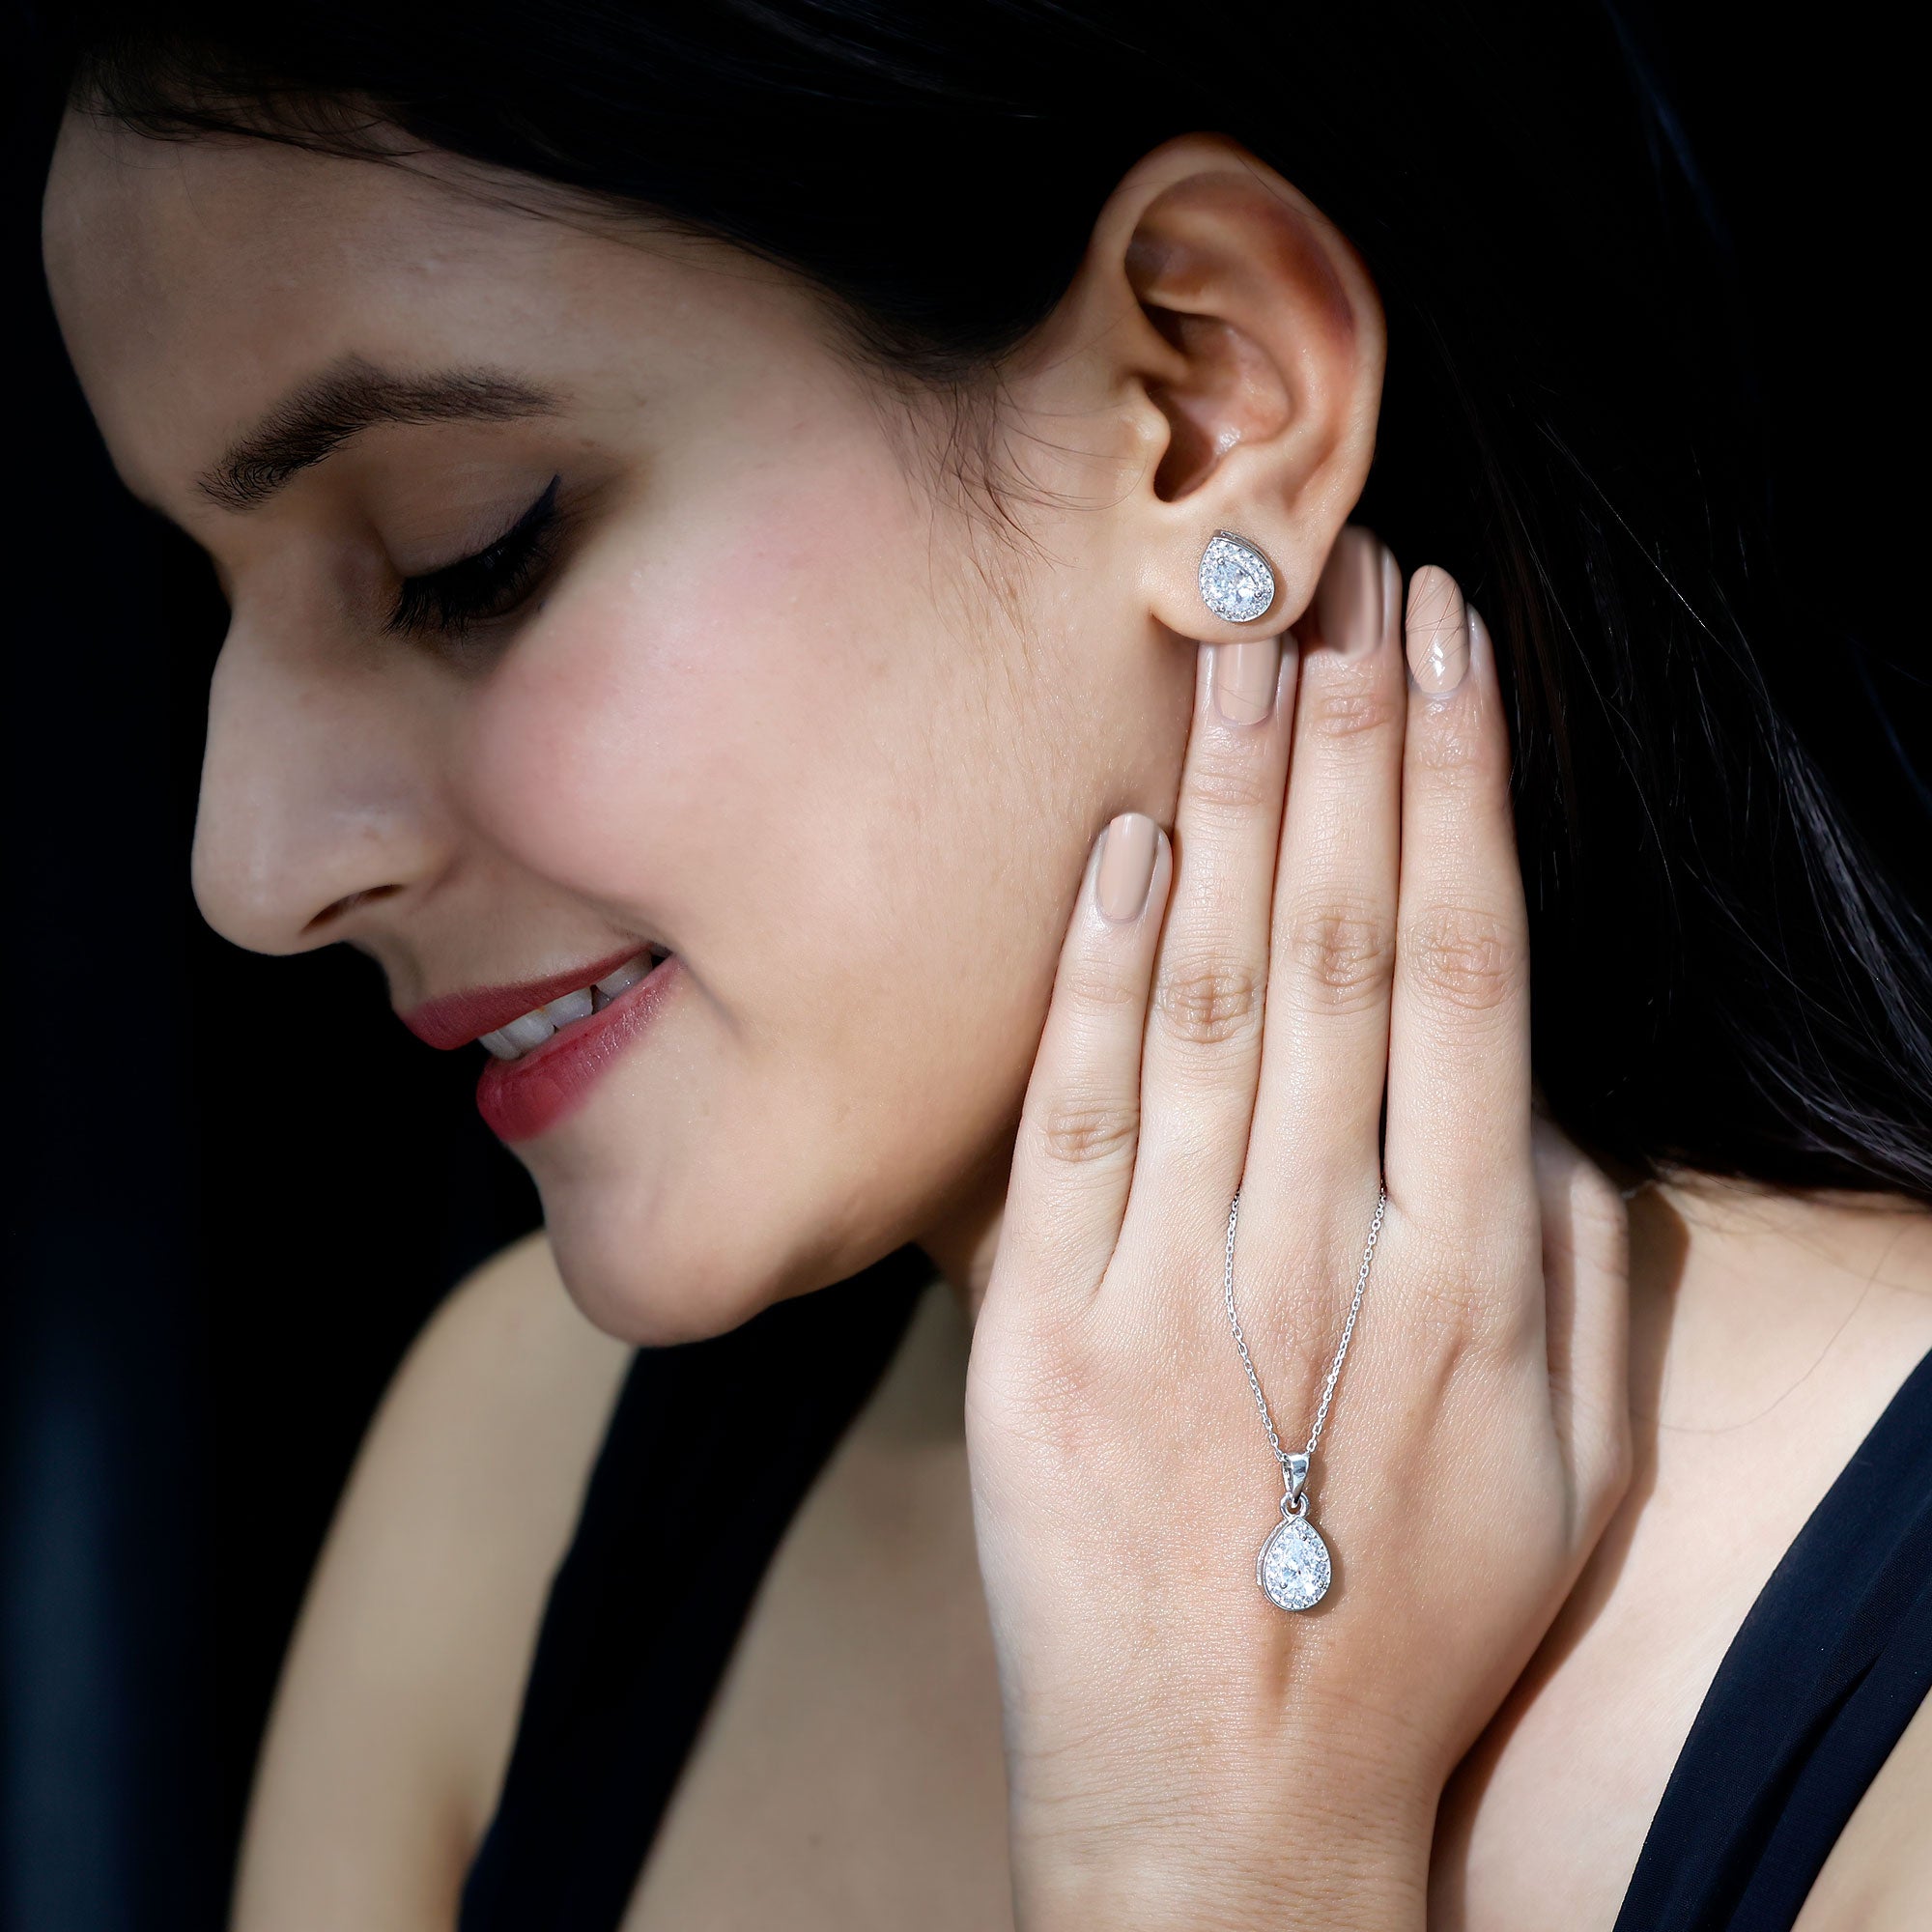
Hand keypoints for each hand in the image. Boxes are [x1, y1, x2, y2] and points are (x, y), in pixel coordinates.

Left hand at [965, 532, 1630, 1928]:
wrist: (1221, 1808)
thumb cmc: (1412, 1630)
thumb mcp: (1562, 1462)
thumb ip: (1558, 1254)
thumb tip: (1520, 1085)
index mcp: (1467, 1285)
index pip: (1467, 978)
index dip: (1458, 794)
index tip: (1449, 649)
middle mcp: (1321, 1264)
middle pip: (1342, 954)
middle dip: (1348, 749)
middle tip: (1347, 585)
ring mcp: (1167, 1297)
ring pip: (1212, 1006)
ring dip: (1231, 815)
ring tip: (1245, 654)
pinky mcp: (1039, 1338)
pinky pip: (1071, 1124)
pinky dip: (1097, 976)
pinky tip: (1126, 846)